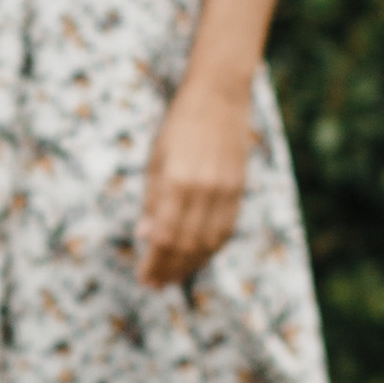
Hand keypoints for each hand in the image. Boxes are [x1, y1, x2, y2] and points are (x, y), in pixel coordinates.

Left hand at [138, 72, 252, 289]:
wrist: (219, 98)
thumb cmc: (178, 126)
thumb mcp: (156, 160)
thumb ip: (152, 200)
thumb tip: (146, 237)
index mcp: (176, 181)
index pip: (164, 236)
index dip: (154, 262)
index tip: (144, 277)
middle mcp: (203, 189)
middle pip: (186, 244)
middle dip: (169, 269)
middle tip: (155, 284)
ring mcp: (225, 190)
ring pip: (209, 241)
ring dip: (190, 264)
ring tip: (173, 276)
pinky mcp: (239, 189)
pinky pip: (226, 229)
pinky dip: (211, 248)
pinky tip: (197, 256)